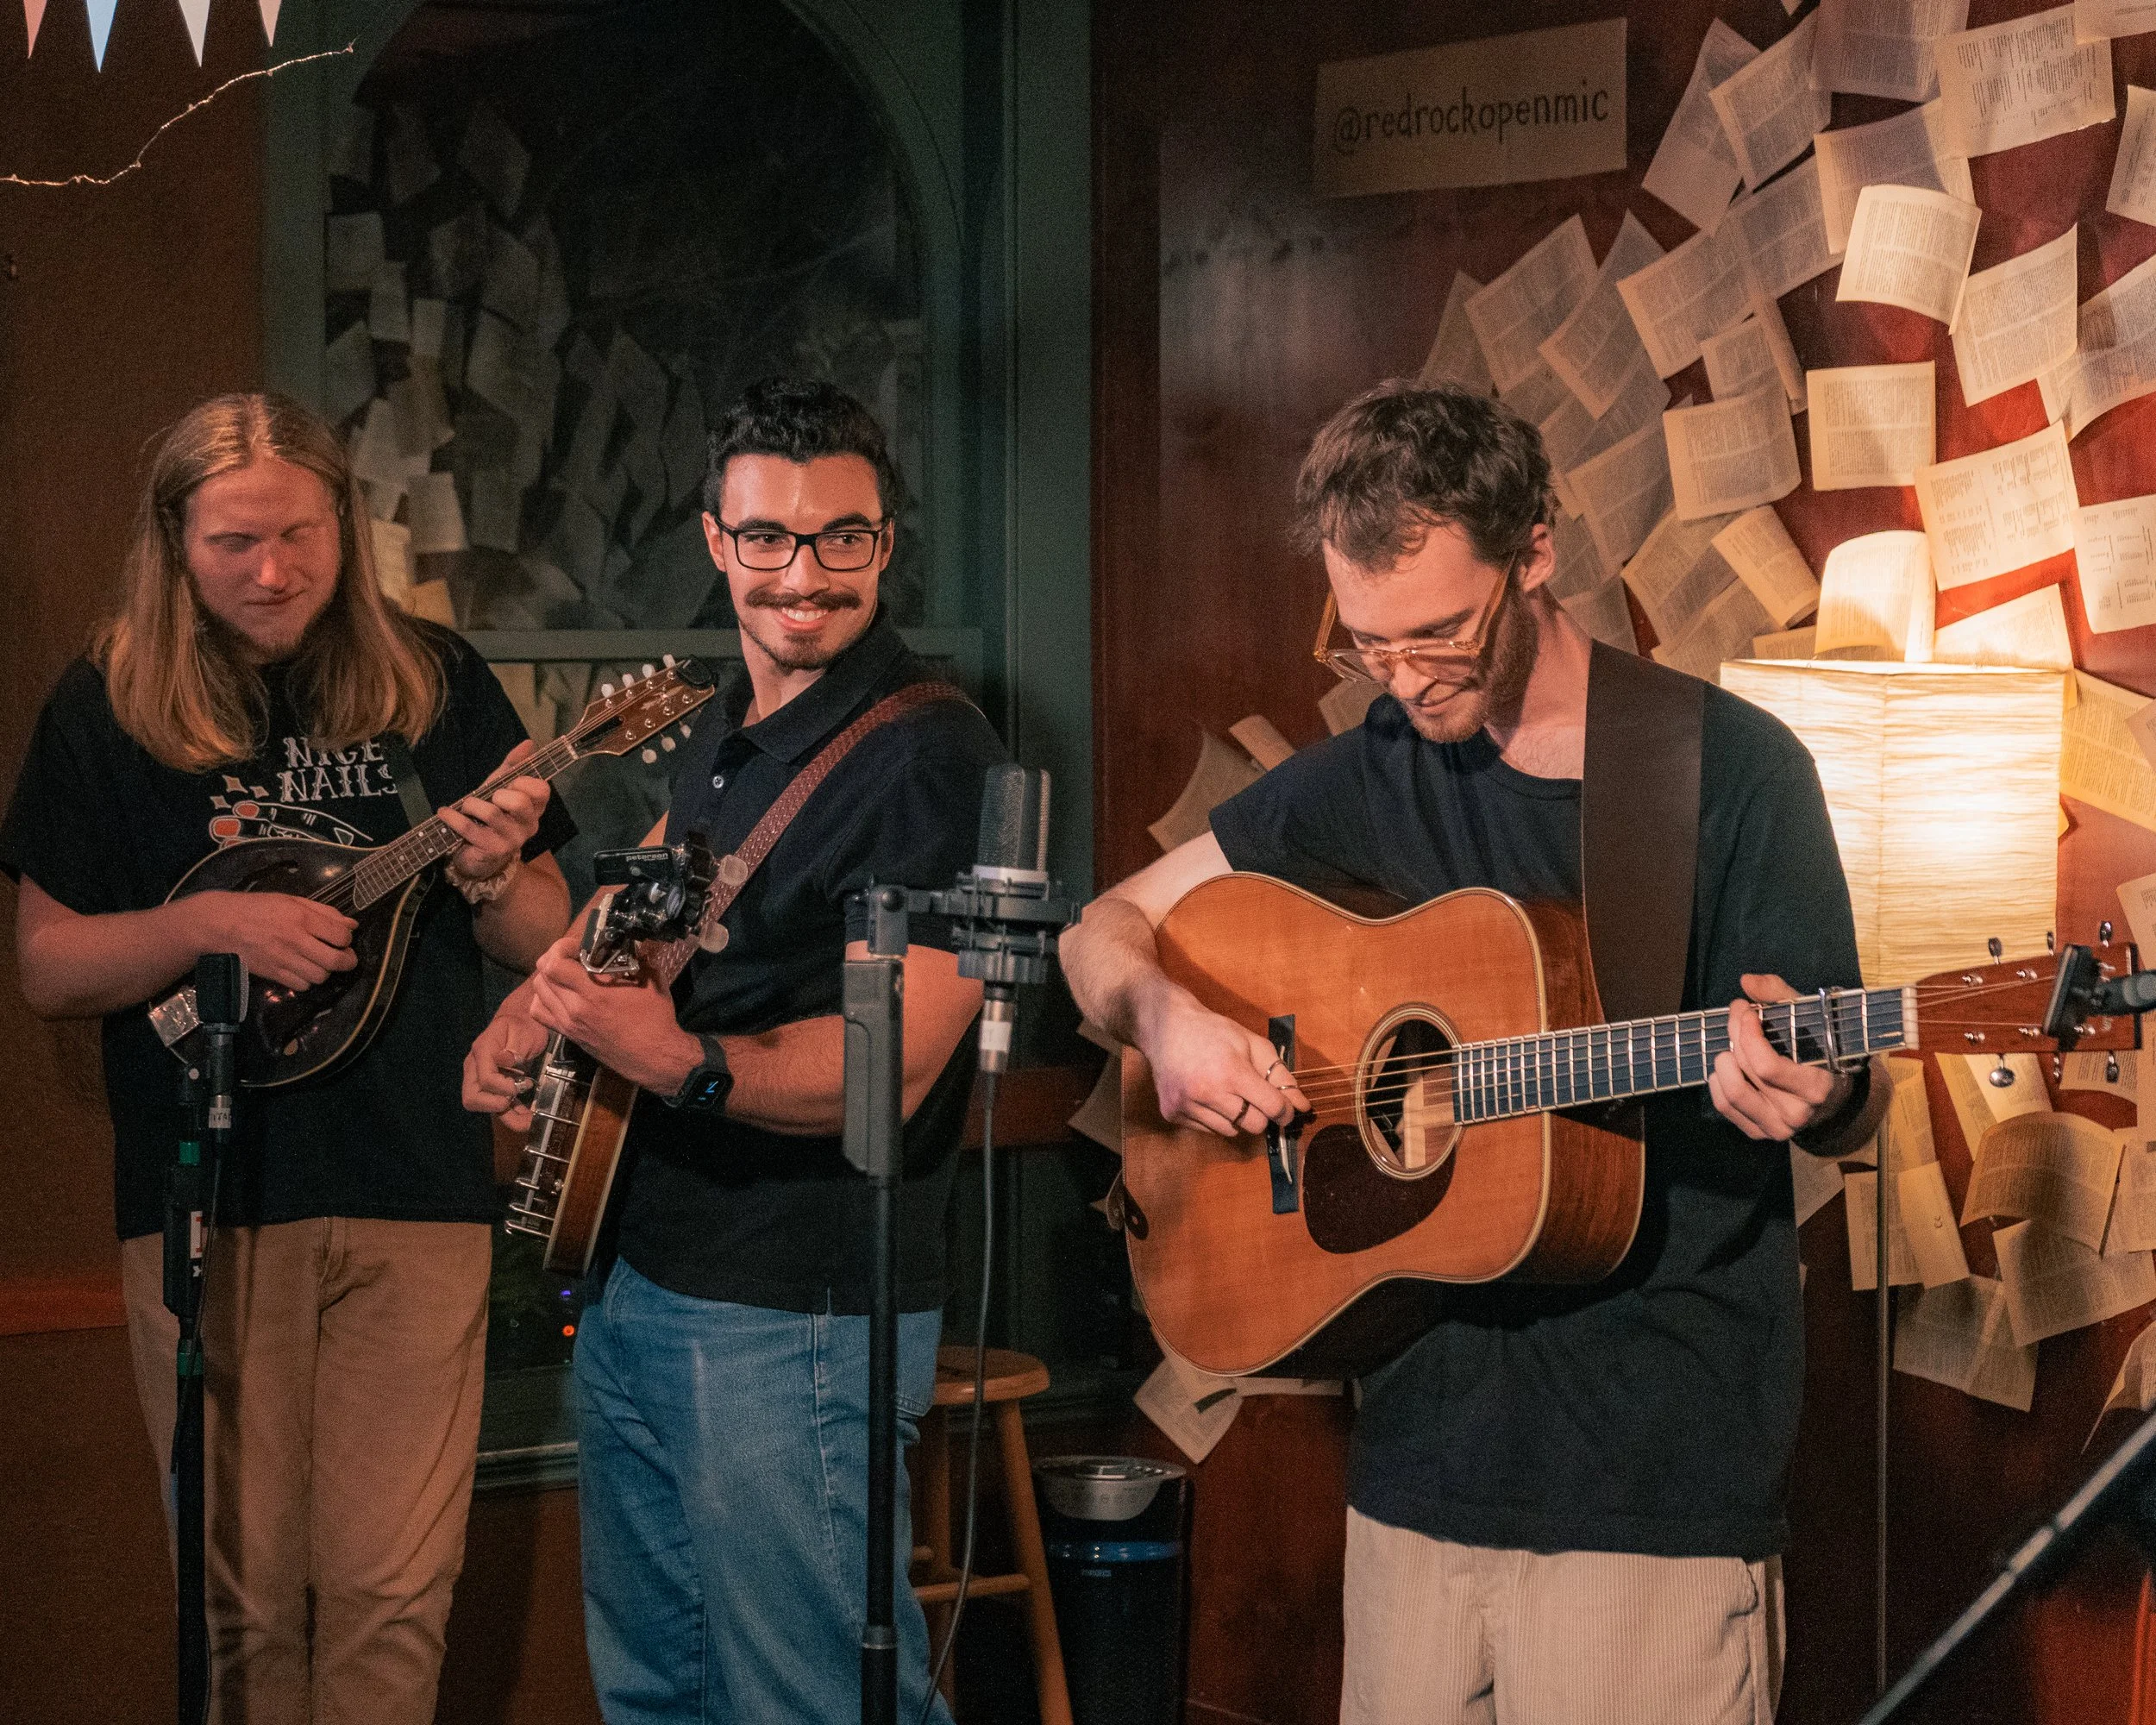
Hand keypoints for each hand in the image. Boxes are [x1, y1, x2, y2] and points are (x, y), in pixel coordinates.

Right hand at [192, 890, 356, 991]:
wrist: (221, 924)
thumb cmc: (258, 908)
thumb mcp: (292, 901)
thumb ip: (324, 912)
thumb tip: (352, 924)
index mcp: (302, 918)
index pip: (341, 936)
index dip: (348, 938)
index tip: (343, 938)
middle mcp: (296, 940)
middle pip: (336, 961)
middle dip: (348, 961)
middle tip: (345, 957)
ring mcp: (284, 959)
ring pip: (320, 976)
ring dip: (326, 971)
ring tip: (321, 962)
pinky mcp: (273, 974)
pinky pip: (302, 986)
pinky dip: (307, 981)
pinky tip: (303, 970)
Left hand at [440, 740, 548, 883]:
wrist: (479, 853)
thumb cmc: (491, 814)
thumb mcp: (501, 787)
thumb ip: (514, 765)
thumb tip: (529, 743)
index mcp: (536, 808)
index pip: (542, 790)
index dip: (523, 781)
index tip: (509, 783)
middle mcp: (530, 825)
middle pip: (519, 802)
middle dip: (497, 794)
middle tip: (490, 798)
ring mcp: (512, 840)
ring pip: (491, 813)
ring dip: (471, 805)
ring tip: (465, 807)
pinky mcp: (492, 850)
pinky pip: (469, 828)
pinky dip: (453, 817)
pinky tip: (445, 813)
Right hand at [464, 1007, 549, 1130]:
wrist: (524, 1022)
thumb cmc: (524, 1025)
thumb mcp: (523, 1031)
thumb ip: (515, 1046)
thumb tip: (506, 1060)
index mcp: (482, 1051)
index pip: (485, 1079)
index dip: (503, 1087)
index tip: (523, 1084)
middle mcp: (476, 1068)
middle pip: (472, 1097)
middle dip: (494, 1105)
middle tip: (517, 1101)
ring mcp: (481, 1079)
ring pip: (482, 1106)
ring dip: (506, 1117)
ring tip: (529, 1121)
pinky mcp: (493, 1087)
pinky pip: (497, 1105)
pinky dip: (512, 1115)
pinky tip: (528, 1118)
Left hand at [527, 932, 701, 1096]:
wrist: (654, 1057)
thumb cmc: (655, 1018)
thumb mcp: (651, 981)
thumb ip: (635, 959)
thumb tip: (627, 944)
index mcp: (594, 993)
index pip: (554, 964)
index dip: (561, 947)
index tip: (578, 946)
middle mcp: (575, 1008)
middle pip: (542, 974)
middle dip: (553, 958)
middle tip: (571, 956)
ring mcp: (568, 1023)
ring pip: (538, 991)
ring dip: (548, 977)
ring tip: (564, 973)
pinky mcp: (568, 1035)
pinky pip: (540, 1013)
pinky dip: (543, 999)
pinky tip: (559, 995)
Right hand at [1138, 994, 1310, 1138]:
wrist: (1165, 1027)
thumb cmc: (1213, 1032)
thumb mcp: (1252, 1043)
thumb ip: (1279, 1075)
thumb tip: (1301, 1107)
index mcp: (1231, 1071)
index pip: (1272, 1107)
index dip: (1285, 1111)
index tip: (1286, 1110)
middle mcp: (1207, 1092)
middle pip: (1254, 1125)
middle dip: (1260, 1114)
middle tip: (1253, 1096)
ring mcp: (1186, 1105)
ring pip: (1231, 1131)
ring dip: (1236, 1116)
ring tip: (1224, 1091)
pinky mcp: (1173, 1114)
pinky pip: (1208, 1130)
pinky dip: (1214, 1118)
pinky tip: (1205, 1095)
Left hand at [1710, 973, 1850, 1140]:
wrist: (1830, 1093)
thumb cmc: (1816, 1048)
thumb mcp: (1809, 1018)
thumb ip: (1780, 996)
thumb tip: (1747, 981)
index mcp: (1816, 1087)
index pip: (1766, 1066)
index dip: (1748, 1034)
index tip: (1747, 1010)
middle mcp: (1798, 1113)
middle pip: (1747, 1071)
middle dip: (1735, 1035)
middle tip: (1738, 1014)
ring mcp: (1778, 1127)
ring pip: (1732, 1092)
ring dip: (1723, 1061)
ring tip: (1730, 1044)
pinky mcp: (1759, 1132)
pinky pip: (1724, 1106)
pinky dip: (1717, 1082)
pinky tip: (1727, 1066)